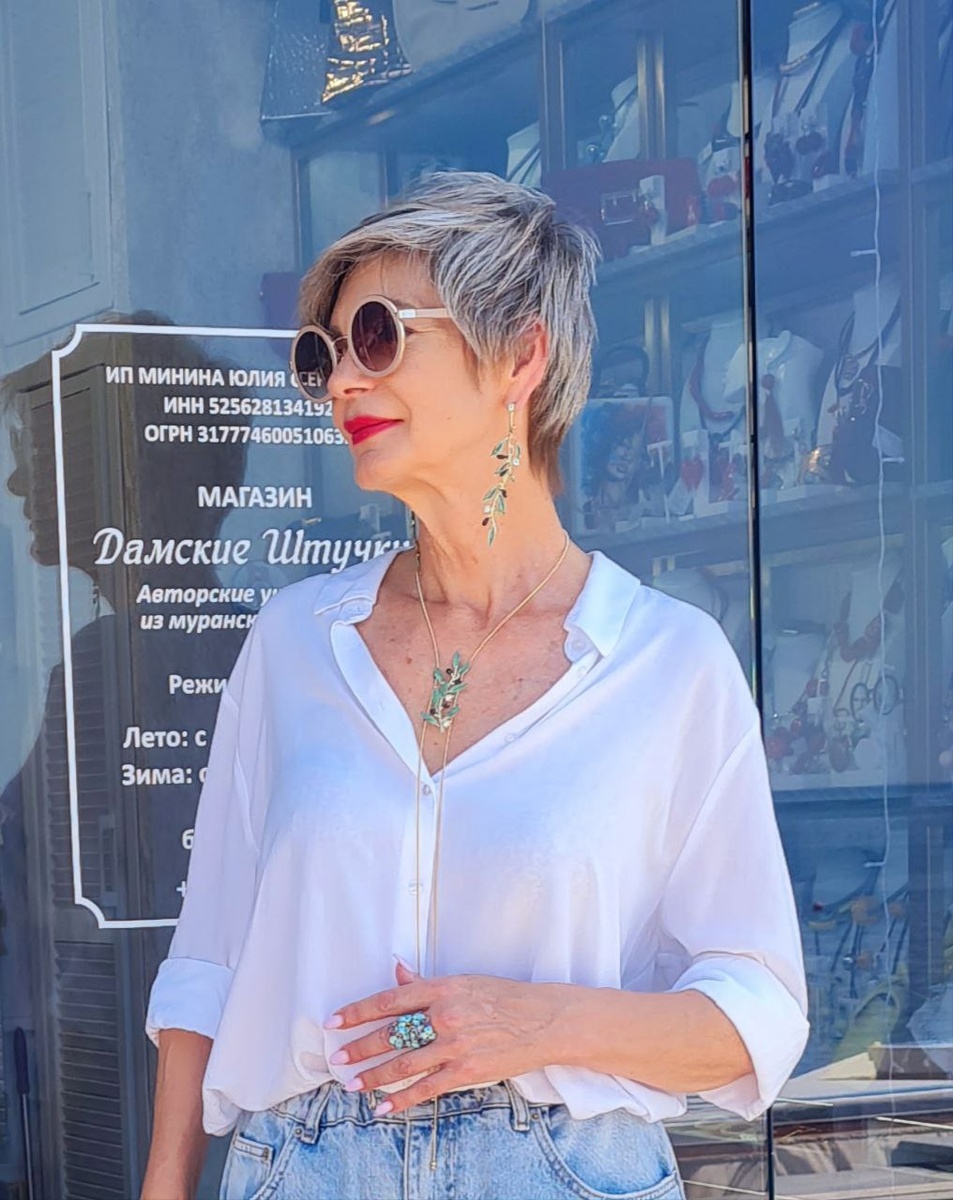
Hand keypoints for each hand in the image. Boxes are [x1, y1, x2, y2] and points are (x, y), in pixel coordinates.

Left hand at [323, 962, 572, 1115]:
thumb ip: (425, 983)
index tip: (336, 1021)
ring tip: (354, 1085)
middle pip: (392, 1034)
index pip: (390, 1000)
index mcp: (442, 988)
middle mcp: (444, 1015)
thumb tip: (396, 970)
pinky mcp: (466, 1071)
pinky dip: (402, 1100)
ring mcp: (455, 1045)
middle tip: (339, 1059)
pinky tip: (383, 1108)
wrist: (543, 1019)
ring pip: (404, 1064)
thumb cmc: (502, 997)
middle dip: (361, 1048)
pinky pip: (426, 1088)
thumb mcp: (463, 982)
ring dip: (374, 1076)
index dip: (358, 1012)